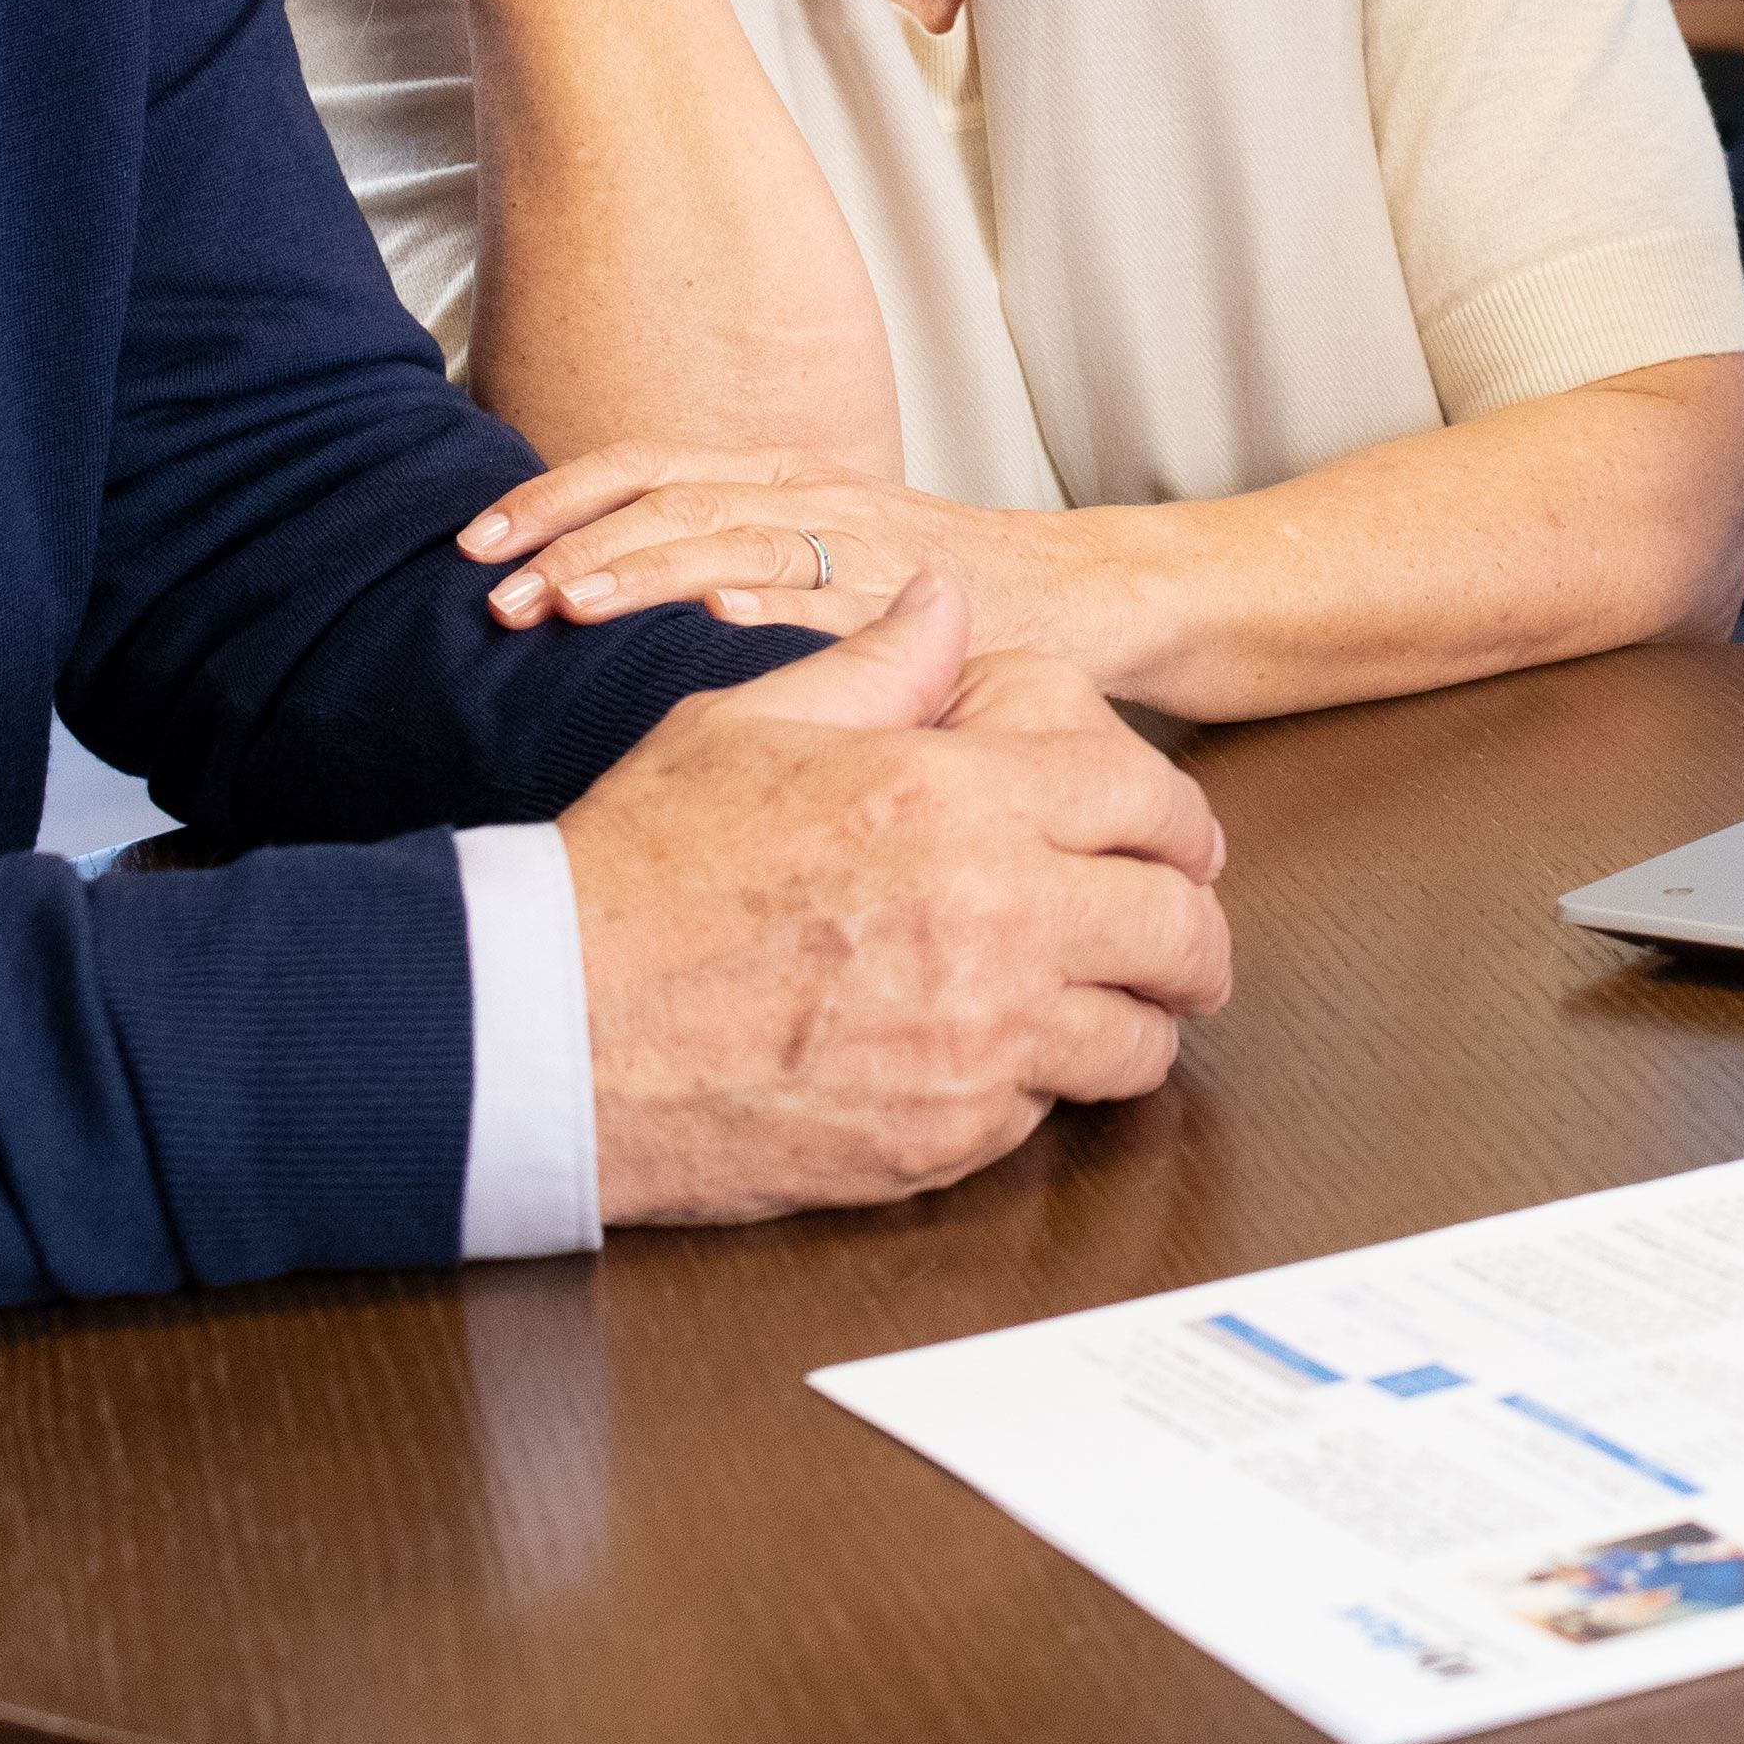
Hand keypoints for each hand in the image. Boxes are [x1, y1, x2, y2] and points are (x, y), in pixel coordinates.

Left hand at [464, 447, 1087, 660]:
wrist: (1081, 599)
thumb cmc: (936, 596)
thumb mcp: (824, 562)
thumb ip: (737, 566)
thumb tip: (608, 601)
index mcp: (783, 482)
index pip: (648, 469)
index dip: (557, 497)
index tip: (476, 540)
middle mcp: (815, 497)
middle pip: (668, 498)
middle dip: (568, 540)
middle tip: (489, 593)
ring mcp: (864, 547)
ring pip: (732, 542)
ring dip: (638, 574)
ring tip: (561, 606)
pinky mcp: (912, 603)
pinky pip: (833, 600)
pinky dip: (769, 604)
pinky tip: (713, 620)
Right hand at [554, 569, 1231, 1224]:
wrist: (550, 1028)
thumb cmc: (637, 871)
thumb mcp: (753, 722)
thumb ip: (881, 664)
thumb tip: (948, 606)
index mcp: (954, 797)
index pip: (1145, 799)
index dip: (1180, 821)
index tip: (1183, 842)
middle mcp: (989, 915)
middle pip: (1175, 929)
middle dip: (1194, 934)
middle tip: (1184, 944)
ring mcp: (973, 1039)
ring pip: (1134, 1041)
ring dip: (1135, 1022)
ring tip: (1111, 1009)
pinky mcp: (941, 1137)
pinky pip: (1045, 1114)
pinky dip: (1039, 1089)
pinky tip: (995, 1057)